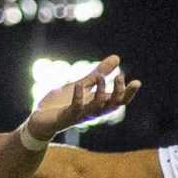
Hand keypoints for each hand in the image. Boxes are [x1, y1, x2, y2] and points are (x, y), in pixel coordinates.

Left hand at [22, 55, 139, 141]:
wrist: (40, 119)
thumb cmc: (61, 104)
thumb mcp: (82, 84)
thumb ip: (98, 73)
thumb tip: (117, 58)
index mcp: (97, 104)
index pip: (118, 101)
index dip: (128, 93)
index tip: (137, 82)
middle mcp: (91, 111)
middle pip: (111, 105)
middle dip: (118, 92)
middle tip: (120, 76)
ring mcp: (79, 115)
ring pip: (96, 108)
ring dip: (100, 93)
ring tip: (101, 77)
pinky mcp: (65, 117)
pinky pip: (75, 109)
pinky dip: (78, 97)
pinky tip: (78, 86)